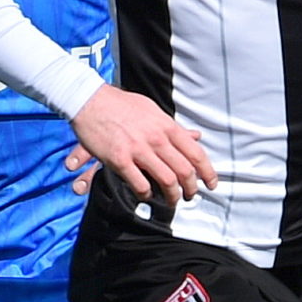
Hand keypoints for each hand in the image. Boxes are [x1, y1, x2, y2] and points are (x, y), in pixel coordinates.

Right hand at [70, 85, 214, 204]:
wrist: (89, 99)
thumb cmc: (122, 105)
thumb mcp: (153, 111)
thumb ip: (174, 128)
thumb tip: (195, 136)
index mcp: (167, 127)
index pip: (196, 153)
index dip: (208, 172)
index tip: (211, 184)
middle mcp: (157, 139)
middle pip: (185, 171)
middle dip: (191, 189)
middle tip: (190, 196)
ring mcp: (138, 149)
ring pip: (167, 180)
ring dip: (172, 196)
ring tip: (171, 201)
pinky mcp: (120, 159)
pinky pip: (140, 184)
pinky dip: (146, 194)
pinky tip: (146, 195)